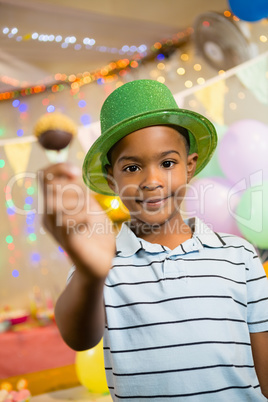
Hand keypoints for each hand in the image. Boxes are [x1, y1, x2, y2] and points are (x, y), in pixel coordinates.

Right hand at [40, 163, 114, 278]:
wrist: (102, 261)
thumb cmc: (96, 232)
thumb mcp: (88, 203)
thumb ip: (78, 189)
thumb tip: (72, 171)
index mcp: (53, 204)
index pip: (43, 176)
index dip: (58, 168)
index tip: (76, 172)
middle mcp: (49, 216)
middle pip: (49, 187)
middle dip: (73, 188)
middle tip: (88, 200)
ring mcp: (56, 229)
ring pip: (56, 203)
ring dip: (79, 203)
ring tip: (90, 215)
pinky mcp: (66, 241)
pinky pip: (67, 221)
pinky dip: (83, 217)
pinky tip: (90, 223)